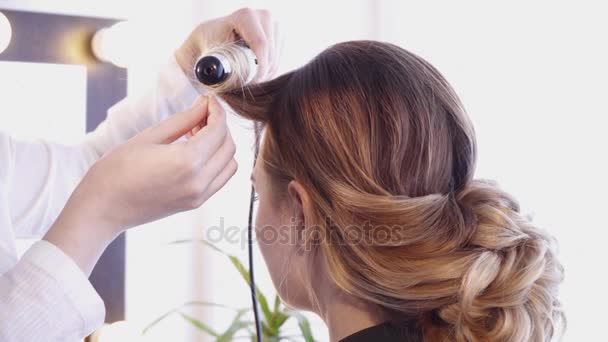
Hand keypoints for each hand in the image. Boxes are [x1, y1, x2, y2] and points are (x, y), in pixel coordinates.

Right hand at [44, 95, 236, 273]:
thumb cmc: (116, 171)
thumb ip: (183, 120)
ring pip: (230, 164)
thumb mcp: (149, 137)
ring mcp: (200, 196)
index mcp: (187, 161)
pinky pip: (220, 178)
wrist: (102, 209)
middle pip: (228, 146)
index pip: (218, 129)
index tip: (208, 100)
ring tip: (195, 135)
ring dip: (220, 146)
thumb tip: (204, 105)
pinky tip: (194, 153)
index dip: (217, 110)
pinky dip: (216, 162)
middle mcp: (200, 181)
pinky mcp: (196, 204)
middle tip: (198, 115)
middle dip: (219, 126)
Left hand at [175, 8, 280, 84]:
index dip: (259, 67)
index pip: (260, 44)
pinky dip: (270, 70)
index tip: (251, 82)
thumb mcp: (209, 56)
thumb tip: (223, 81)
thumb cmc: (209, 48)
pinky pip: (279, 58)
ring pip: (277, 57)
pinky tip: (255, 72)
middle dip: (263, 73)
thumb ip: (218, 66)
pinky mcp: (279, 34)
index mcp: (244, 16)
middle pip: (271, 52)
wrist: (212, 40)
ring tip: (249, 79)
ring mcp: (273, 24)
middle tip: (249, 85)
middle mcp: (262, 15)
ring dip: (266, 73)